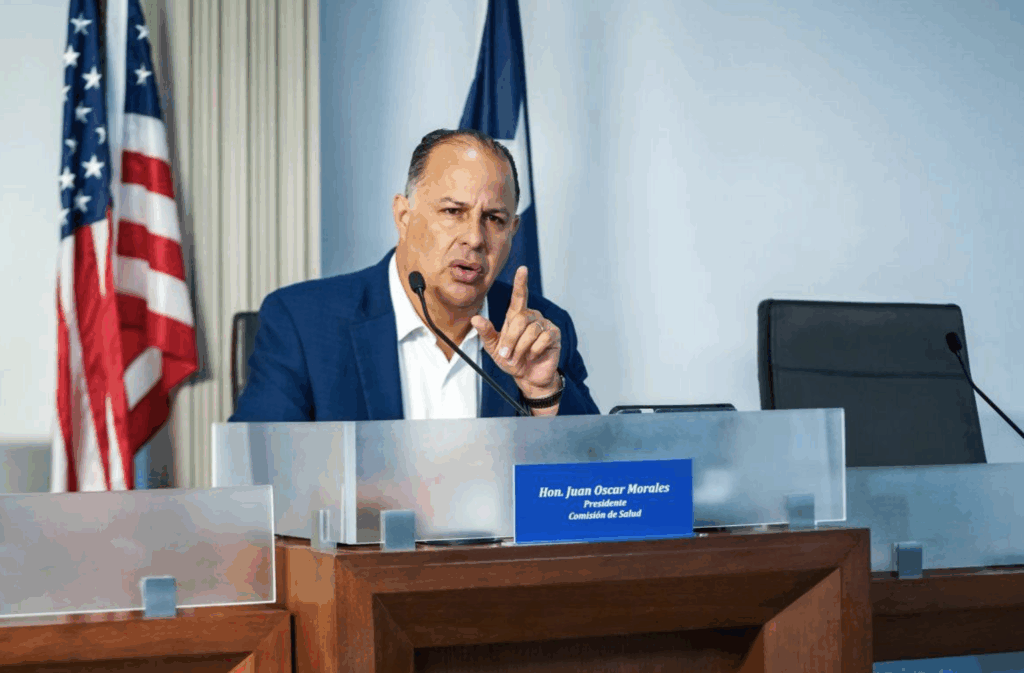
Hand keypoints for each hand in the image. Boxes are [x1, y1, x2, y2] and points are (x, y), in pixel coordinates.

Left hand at [471, 266, 561, 405]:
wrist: (528, 377)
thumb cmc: (512, 360)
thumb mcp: (494, 348)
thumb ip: (486, 333)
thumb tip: (475, 319)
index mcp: (516, 317)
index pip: (519, 296)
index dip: (520, 283)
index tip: (522, 269)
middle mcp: (532, 317)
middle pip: (520, 319)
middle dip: (511, 340)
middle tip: (507, 355)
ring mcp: (544, 325)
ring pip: (531, 330)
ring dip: (521, 348)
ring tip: (520, 357)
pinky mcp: (554, 334)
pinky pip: (543, 338)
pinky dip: (534, 350)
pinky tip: (534, 355)